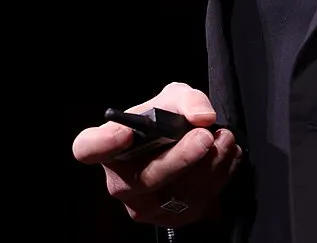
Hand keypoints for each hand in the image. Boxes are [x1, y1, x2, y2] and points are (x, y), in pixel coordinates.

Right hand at [72, 81, 243, 226]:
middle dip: (181, 157)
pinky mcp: (172, 217)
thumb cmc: (165, 121)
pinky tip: (227, 155)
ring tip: (225, 138)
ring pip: (178, 193)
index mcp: (108, 148)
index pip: (89, 149)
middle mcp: (120, 182)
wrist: (180, 143)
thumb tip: (202, 117)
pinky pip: (197, 202)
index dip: (103, 144)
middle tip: (205, 136)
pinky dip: (218, 177)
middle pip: (145, 179)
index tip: (125, 133)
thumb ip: (188, 100)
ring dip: (209, 165)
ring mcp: (145, 206)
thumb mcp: (175, 98)